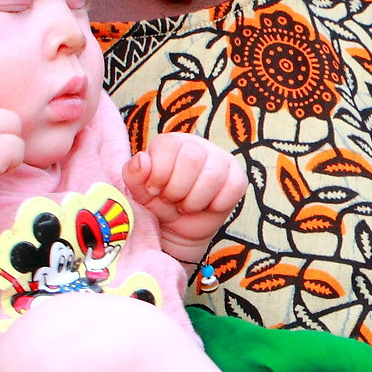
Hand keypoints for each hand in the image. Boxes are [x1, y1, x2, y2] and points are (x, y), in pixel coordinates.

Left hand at [125, 134, 245, 262]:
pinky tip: (206, 207)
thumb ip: (133, 173)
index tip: (154, 189)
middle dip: (176, 189)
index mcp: (172, 142)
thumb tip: (143, 160)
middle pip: (191, 159)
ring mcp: (221, 160)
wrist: (175, 229)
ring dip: (195, 200)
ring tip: (186, 206)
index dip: (159, 173)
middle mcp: (198, 145)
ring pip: (212, 175)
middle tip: (172, 201)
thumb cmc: (156, 203)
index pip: (168, 145)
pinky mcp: (237, 179)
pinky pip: (234, 187)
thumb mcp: (138, 190)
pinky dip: (216, 204)